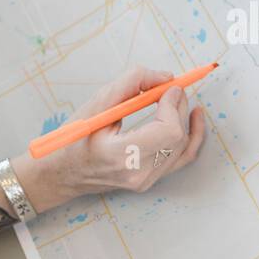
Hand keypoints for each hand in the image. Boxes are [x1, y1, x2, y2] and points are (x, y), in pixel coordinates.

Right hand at [14, 65, 206, 211]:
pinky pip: (182, 158)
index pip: (167, 132)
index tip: (167, 88)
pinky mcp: (151, 181)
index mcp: (120, 156)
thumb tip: (165, 77)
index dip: (172, 106)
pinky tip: (195, 117)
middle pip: (177, 137)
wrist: (63, 173)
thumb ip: (131, 83)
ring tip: (176, 98)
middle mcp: (137, 174)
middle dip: (179, 106)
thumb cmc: (74, 139)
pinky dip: (193, 136)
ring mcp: (146, 181)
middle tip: (170, 88)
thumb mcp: (96, 103)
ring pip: (183, 145)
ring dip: (183, 117)